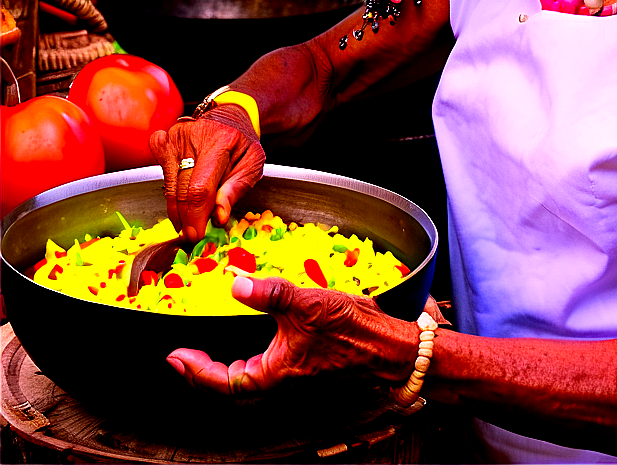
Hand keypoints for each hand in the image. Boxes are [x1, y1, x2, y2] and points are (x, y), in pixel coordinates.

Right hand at [150, 112, 264, 241]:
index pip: (200, 187)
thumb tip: (219, 217)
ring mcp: (174, 137)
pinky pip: (162, 177)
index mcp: (220, 140)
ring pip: (169, 187)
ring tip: (189, 221)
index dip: (196, 216)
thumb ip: (236, 189)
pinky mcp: (162, 140)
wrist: (230, 117)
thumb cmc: (243, 143)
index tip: (197, 235)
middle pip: (182, 190)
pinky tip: (183, 198)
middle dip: (187, 218)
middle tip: (193, 234)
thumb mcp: (253, 164)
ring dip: (178, 210)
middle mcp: (192, 135)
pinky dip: (171, 193)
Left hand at [166, 275, 416, 394]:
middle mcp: (281, 377)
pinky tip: (250, 342)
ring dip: (224, 369)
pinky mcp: (303, 363)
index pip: (223, 382)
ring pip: (247, 378)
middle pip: (230, 385)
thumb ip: (270, 293)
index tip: (176, 356)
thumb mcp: (307, 303)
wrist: (387, 346)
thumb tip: (236, 285)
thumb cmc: (351, 331)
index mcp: (275, 372)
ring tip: (207, 353)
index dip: (196, 371)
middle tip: (183, 356)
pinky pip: (264, 368)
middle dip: (203, 373)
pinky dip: (247, 360)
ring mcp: (292, 372)